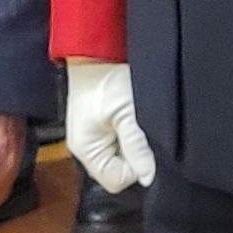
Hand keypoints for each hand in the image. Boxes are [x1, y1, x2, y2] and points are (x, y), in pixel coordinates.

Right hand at [64, 59, 153, 193]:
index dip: (135, 168)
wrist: (96, 51)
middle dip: (133, 157)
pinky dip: (125, 135)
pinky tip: (129, 119)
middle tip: (141, 131)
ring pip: (117, 157)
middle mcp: (84, 149)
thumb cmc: (109, 81)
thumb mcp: (128, 114)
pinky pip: (114, 144)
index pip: (116, 180)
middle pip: (116, 171)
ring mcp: (89, 138)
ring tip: (134, 122)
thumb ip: (137, 146)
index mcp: (87, 150)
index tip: (144, 145)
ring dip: (130, 145)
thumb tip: (148, 178)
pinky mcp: (95, 128)